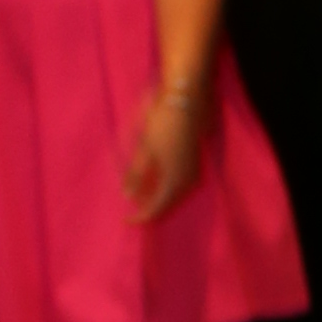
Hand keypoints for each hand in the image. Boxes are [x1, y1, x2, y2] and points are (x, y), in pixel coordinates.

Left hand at [122, 81, 203, 223]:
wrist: (187, 100)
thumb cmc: (162, 123)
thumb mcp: (144, 149)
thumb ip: (137, 175)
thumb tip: (127, 195)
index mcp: (173, 180)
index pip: (156, 209)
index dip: (140, 217)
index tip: (125, 220)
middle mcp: (188, 180)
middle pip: (168, 205)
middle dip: (151, 211)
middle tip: (133, 214)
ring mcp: (194, 172)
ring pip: (176, 196)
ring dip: (160, 200)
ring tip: (143, 201)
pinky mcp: (195, 163)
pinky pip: (181, 186)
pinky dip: (168, 191)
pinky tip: (157, 185)